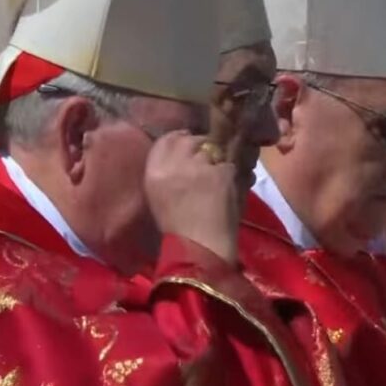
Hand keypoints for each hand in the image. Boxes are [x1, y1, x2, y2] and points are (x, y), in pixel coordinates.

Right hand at [145, 131, 239, 264]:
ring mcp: (199, 166)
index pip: (165, 140)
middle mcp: (174, 165)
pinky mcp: (221, 172)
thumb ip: (167, 172)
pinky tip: (230, 187)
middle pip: (189, 140)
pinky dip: (231, 174)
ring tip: (218, 176)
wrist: (200, 247)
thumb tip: (182, 155)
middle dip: (200, 145)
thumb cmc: (178, 229)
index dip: (179, 138)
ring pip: (212, 150)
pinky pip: (229, 164)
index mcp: (153, 173)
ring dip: (217, 159)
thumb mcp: (160, 196)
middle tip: (208, 158)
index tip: (187, 142)